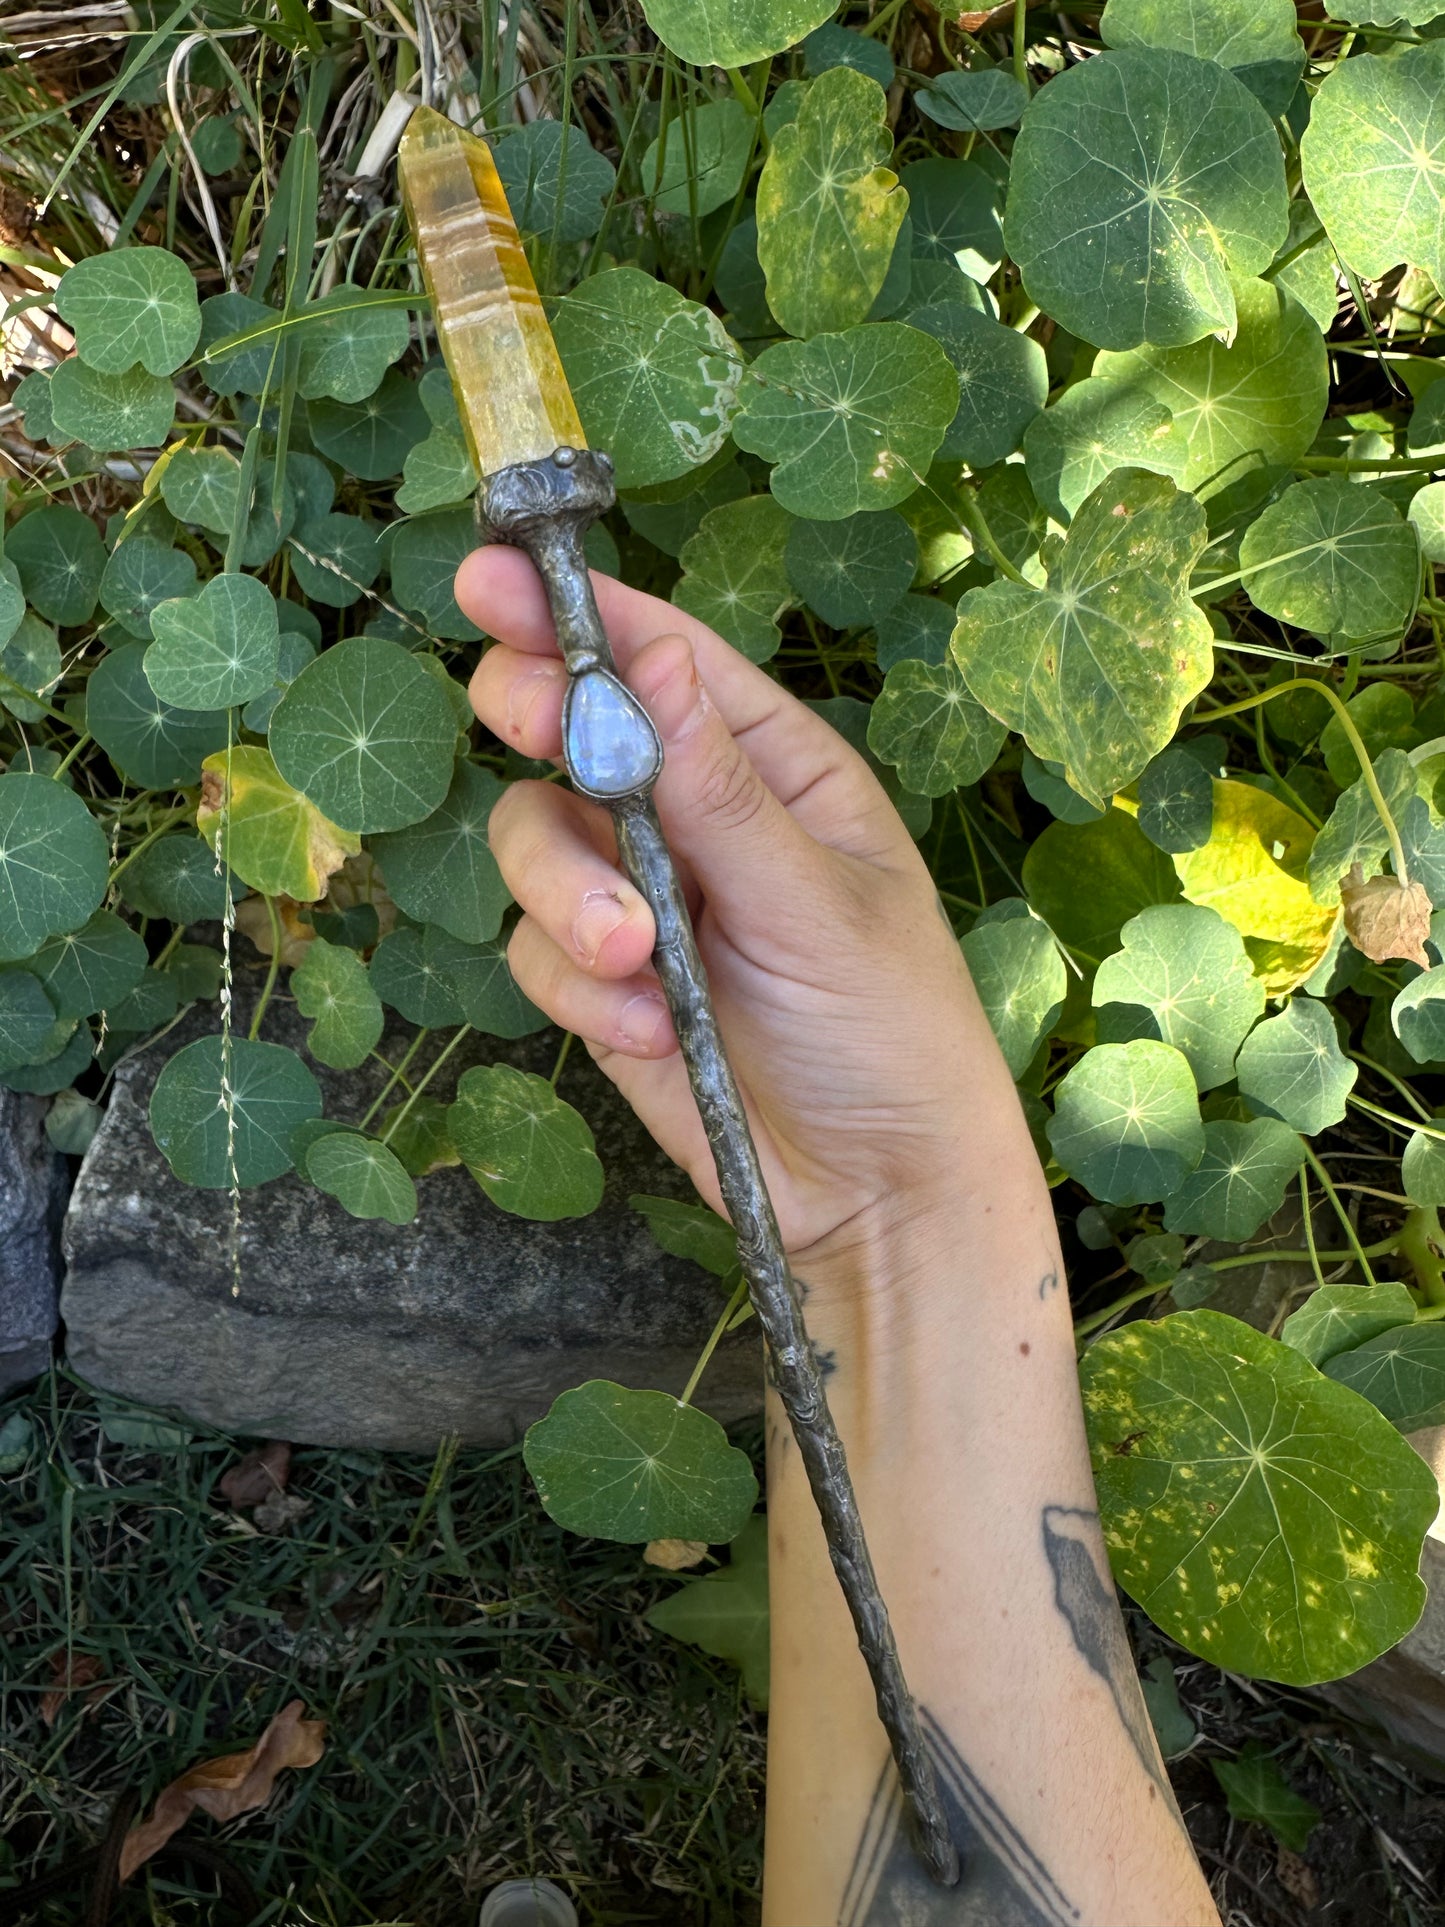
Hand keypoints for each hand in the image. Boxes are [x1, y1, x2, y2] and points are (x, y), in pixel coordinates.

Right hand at [457, 549, 1024, 1274]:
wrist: (875, 1196)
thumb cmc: (890, 1031)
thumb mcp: (815, 903)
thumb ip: (718, 789)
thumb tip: (655, 654)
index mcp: (772, 769)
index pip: (663, 660)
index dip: (576, 611)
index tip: (492, 571)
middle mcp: (694, 818)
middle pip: (570, 729)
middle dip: (542, 729)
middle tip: (533, 727)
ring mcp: (641, 899)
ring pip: (533, 842)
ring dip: (565, 898)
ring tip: (634, 965)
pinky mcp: (604, 984)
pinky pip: (536, 953)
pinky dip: (576, 990)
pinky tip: (645, 1032)